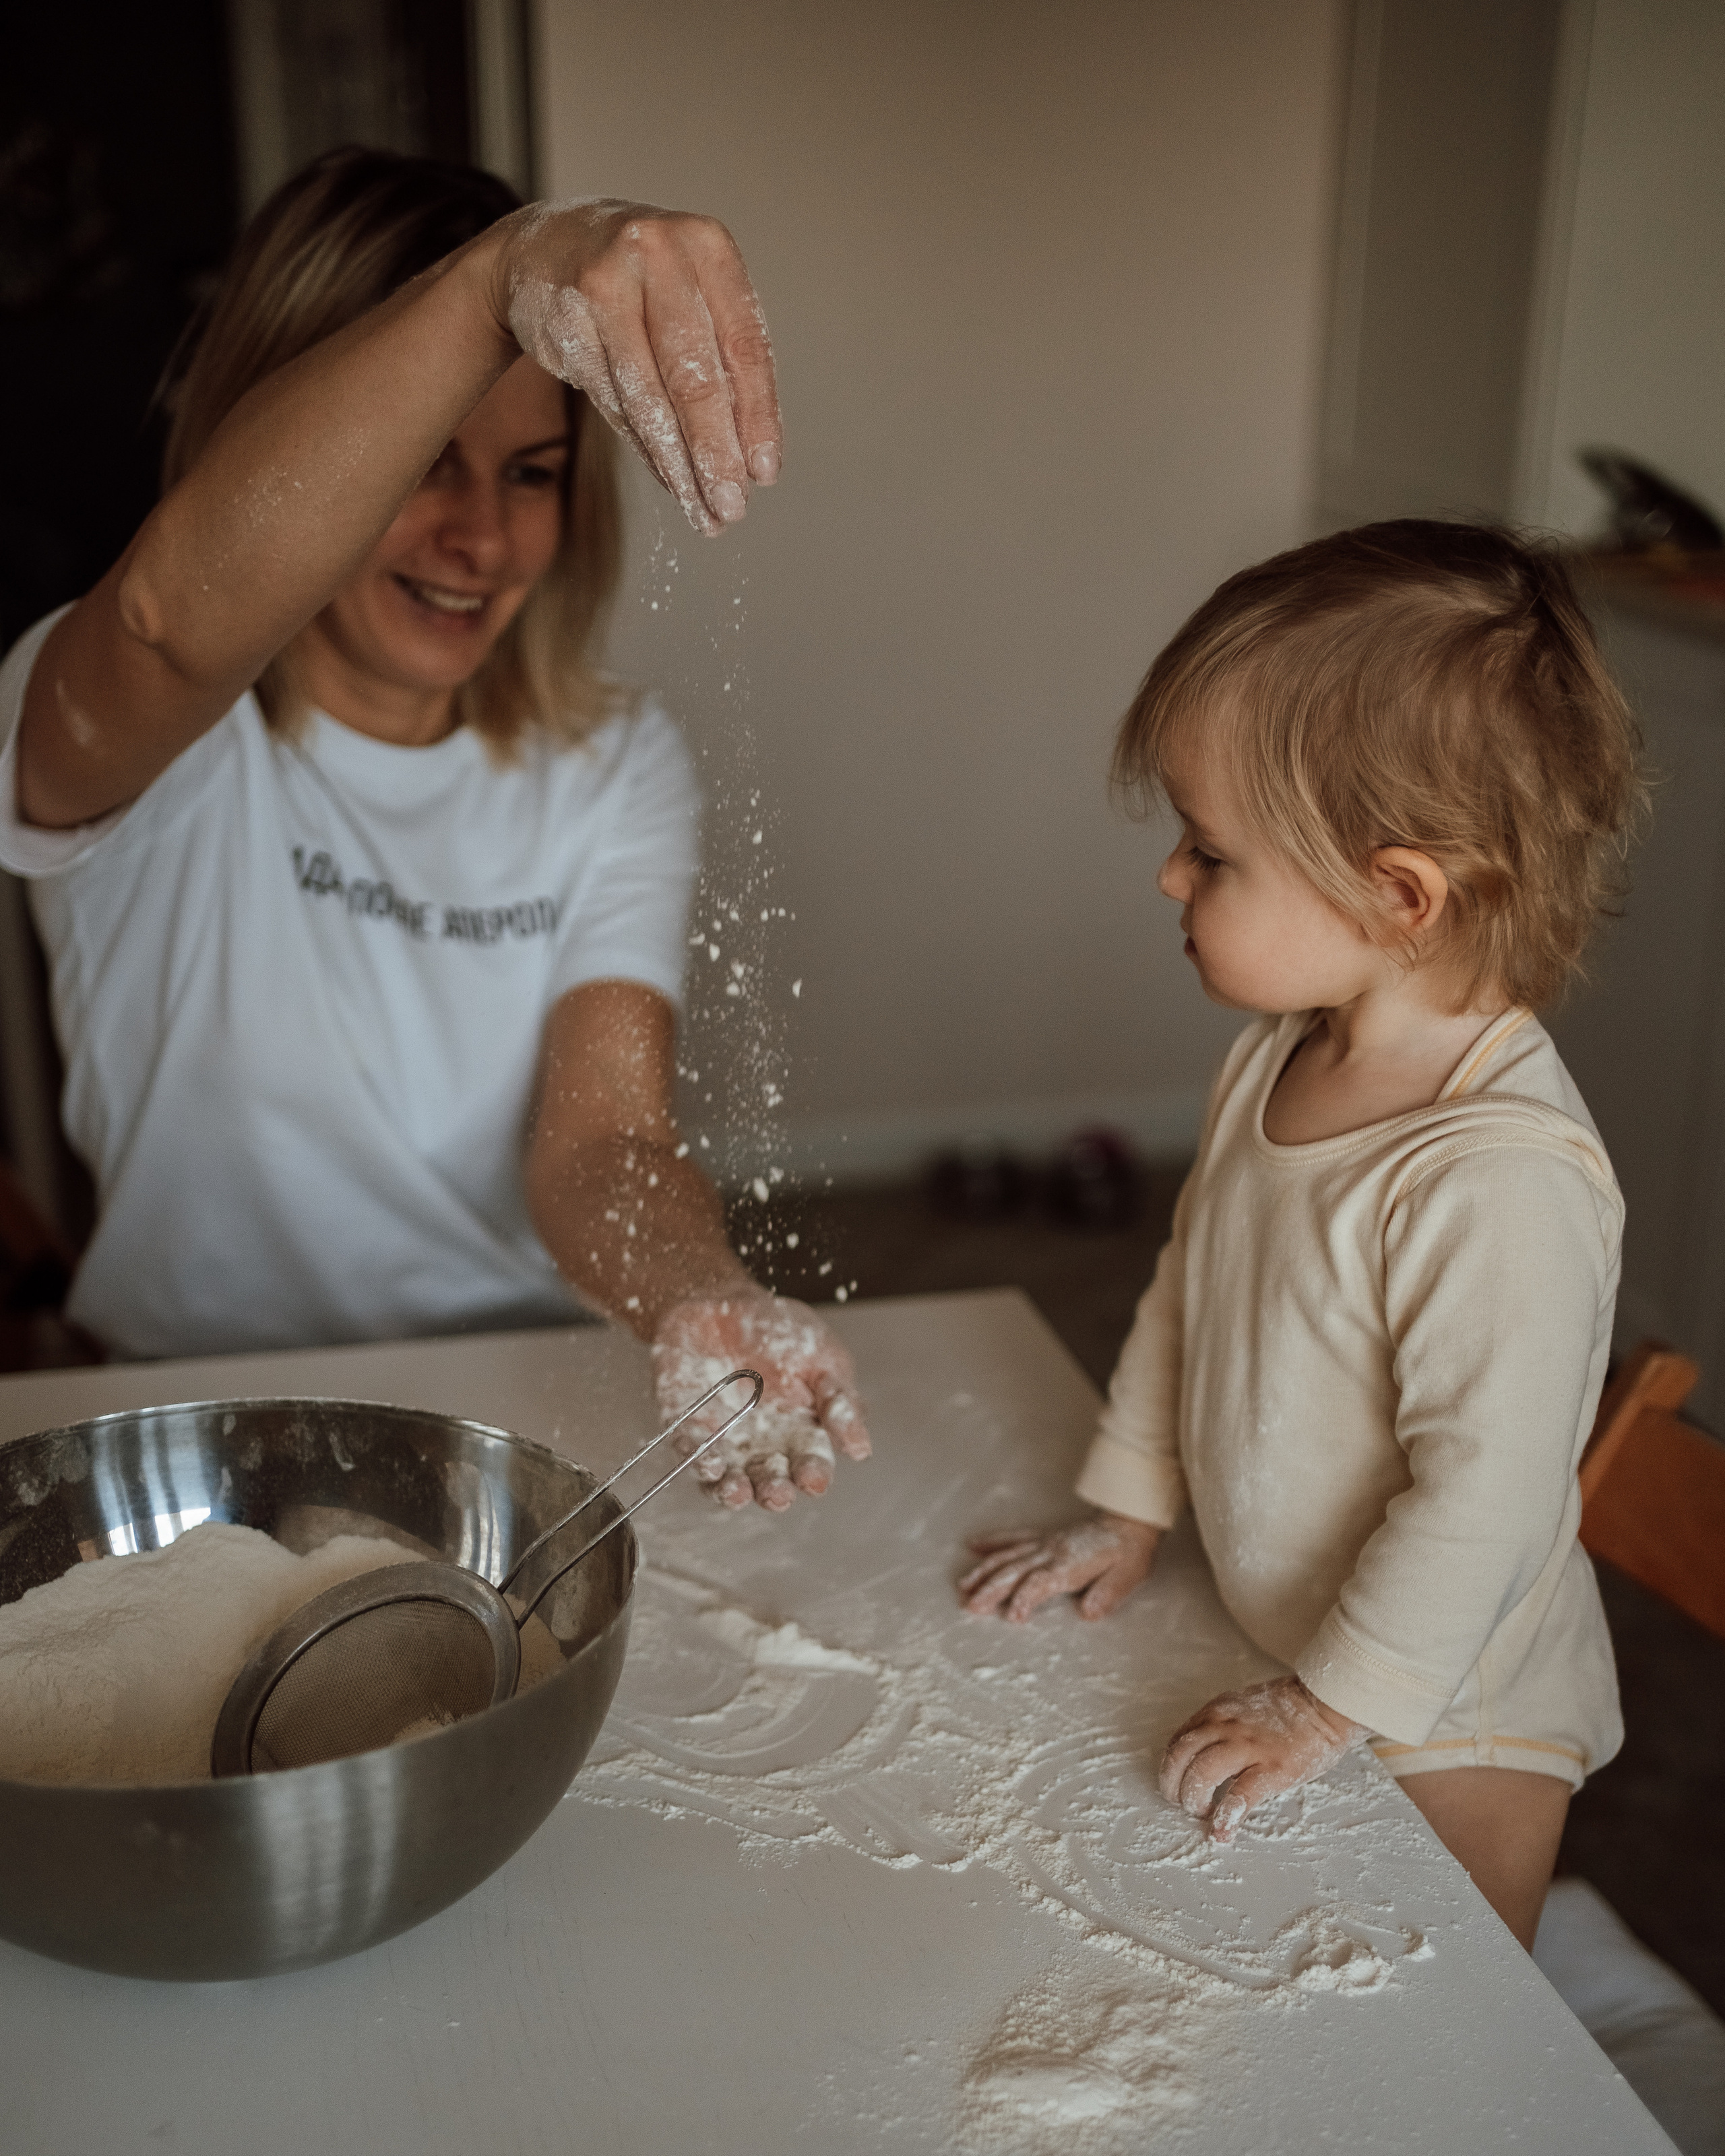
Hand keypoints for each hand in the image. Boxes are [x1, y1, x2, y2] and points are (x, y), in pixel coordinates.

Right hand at [499, 200, 779, 536]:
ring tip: (702, 509)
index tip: (765, 473)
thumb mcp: (694, 294)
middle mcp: (657, 254)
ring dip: (678, 464)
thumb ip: (724, 358)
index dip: (757, 416)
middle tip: (731, 506)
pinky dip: (644, 447)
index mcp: (707, 245)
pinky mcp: (567, 320)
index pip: (744, 345)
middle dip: (715, 451)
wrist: (547, 247)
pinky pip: (613, 401)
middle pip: (693, 375)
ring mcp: (604, 284)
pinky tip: (668, 479)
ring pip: (648, 396)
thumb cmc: (644, 280)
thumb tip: (752, 459)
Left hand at [653, 1289, 869, 1510]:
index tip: (813, 1477)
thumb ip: (840, 1401)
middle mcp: (763, 1447)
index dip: (814, 1475)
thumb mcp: (823, 1357)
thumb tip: (861, 1448)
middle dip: (773, 1491)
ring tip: (735, 1489)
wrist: (725, 1301)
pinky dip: (694, 1453)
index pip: (811, 1464)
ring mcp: (723, 1440)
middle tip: (776, 1491)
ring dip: (731, 1490)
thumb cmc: (780, 1331)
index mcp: (801, 1433)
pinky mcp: (686, 1425)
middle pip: (770, 1482)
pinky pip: (688, 1447)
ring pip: (727, 1480)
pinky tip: (704, 1456)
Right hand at [958, 1512, 1161, 1620]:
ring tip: (963, 1586)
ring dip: (984, 1571)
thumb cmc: (1129, 1552)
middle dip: (991, 1588)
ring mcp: (1045, 1543)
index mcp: (1071, 1564)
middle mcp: (1052, 1552)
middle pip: (1015, 1570)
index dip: (1025, 1598)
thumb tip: (1089, 1612)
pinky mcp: (1044, 1538)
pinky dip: (992, 1542)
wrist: (1129, 1520)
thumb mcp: (1127, 1576)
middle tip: (970, 1606)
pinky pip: (1014, 1538)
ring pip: (1008, 1555)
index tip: (1013, 1616)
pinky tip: (973, 1546)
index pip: (1041, 1582)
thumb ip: (1107, 1594)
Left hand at [1158, 1676, 1365, 1838]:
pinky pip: (1239, 1796)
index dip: (1171, 1767)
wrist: (1324, 1705)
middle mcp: (1225, 1727)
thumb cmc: (1287, 1710)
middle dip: (1173, 1786)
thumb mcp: (1242, 1708)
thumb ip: (1220, 1727)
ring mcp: (1248, 1747)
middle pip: (1180, 1757)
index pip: (1178, 1741)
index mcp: (1217, 1713)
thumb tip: (1202, 1756)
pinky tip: (1223, 1832)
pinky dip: (1226, 1817)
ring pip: (1201, 1775)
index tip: (1175, 1784)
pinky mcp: (1272, 1769)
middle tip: (1181, 1804)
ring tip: (1202, 1814)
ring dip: (1194, 1800)